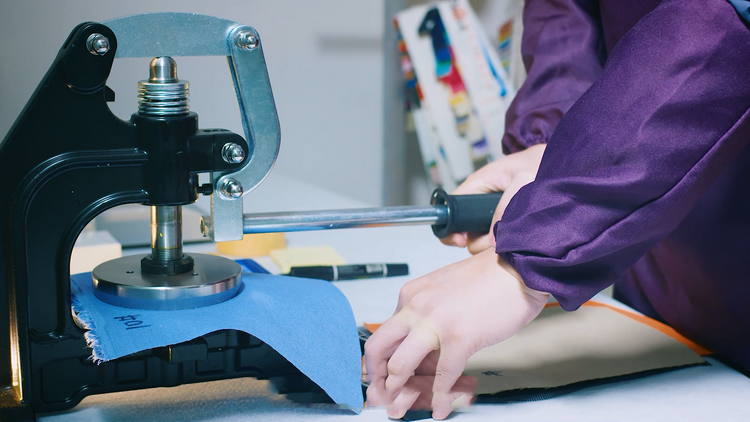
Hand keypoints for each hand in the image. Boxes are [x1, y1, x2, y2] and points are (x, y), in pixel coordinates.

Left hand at [364, 249, 548, 418]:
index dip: (380, 360)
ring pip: (400, 366)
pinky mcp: (460, 337)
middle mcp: (415, 307)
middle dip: (376, 377)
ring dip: (398, 391)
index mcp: (411, 295)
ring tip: (401, 407)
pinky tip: (439, 409)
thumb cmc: (489, 279)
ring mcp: (435, 323)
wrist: (518, 267)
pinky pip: (442, 376)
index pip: (384, 333)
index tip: (380, 377)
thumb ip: (426, 315)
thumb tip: (420, 349)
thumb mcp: (442, 290)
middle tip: (380, 395)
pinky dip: (439, 398)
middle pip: (378, 348)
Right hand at [442, 143, 545, 254]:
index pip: (450, 210)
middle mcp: (480, 202)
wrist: (559, 164)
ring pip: (482, 239)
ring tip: (514, 237)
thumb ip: (507, 205)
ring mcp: (492, 214)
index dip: (451, 229)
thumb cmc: (538, 162)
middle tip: (497, 242)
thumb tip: (494, 239)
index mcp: (477, 185)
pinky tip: (518, 238)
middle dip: (478, 241)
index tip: (461, 240)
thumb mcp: (524, 178)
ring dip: (495, 243)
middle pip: (466, 232)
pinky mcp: (504, 222)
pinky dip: (505, 243)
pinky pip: (497, 239)